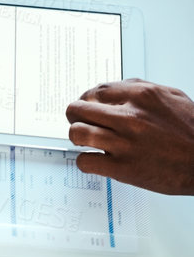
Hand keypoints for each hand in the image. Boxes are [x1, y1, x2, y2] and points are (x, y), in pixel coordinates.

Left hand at [67, 79, 193, 193]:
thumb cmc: (193, 131)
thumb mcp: (172, 97)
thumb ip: (143, 90)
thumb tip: (118, 88)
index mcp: (142, 96)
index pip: (96, 90)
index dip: (86, 99)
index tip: (86, 105)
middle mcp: (130, 116)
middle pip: (80, 109)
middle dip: (75, 115)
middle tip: (78, 121)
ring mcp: (125, 142)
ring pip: (78, 133)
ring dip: (76, 136)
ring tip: (83, 140)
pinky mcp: (122, 168)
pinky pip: (86, 161)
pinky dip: (84, 161)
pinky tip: (94, 159)